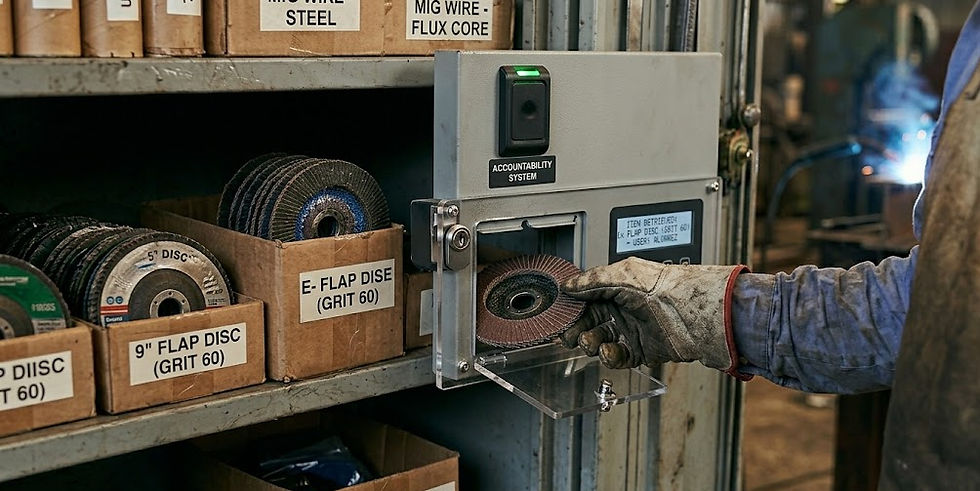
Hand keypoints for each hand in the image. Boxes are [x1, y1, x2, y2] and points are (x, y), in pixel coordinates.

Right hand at [559, 257, 748, 374]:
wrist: (691, 312)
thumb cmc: (664, 286)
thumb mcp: (621, 275)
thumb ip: (590, 281)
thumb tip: (568, 285)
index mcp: (616, 288)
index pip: (585, 300)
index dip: (572, 309)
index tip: (560, 318)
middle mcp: (623, 308)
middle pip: (590, 323)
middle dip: (578, 330)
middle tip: (570, 335)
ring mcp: (632, 329)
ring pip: (601, 341)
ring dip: (592, 344)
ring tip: (591, 342)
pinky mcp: (642, 350)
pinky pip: (619, 357)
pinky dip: (610, 357)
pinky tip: (610, 351)